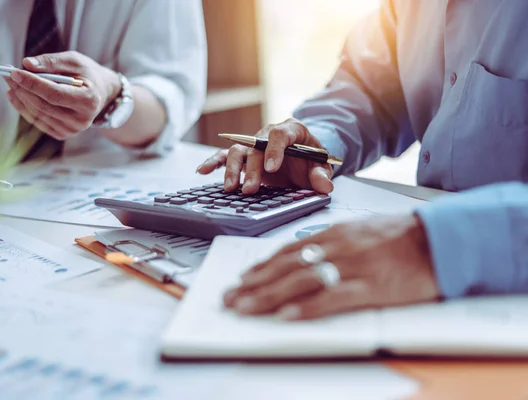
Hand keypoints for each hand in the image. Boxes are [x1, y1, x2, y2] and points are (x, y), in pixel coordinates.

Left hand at [4, 51, 120, 139]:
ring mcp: (72, 130)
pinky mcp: (63, 134)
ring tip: (10, 83)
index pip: (55, 94)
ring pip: (38, 114)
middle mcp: (82, 120)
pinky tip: (16, 95)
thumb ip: (52, 61)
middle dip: (22, 89)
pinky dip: (23, 108)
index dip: (33, 83)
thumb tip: (26, 64)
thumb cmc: (87, 74)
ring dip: (20, 97)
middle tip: (7, 74)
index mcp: (88, 100)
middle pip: (44, 105)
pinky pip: (38, 121)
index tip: (14, 72)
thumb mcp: (74, 61)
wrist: (101, 94)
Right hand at [196, 118, 333, 194]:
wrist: (303, 157)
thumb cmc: (310, 158)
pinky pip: (225, 156)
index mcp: (291, 130)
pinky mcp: (243, 155)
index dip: (274, 150)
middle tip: (250, 189)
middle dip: (252, 169)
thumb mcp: (321, 165)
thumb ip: (321, 174)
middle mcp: (267, 135)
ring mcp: (253, 145)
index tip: (272, 168)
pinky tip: (202, 171)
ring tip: (230, 188)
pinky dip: (213, 162)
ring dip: (232, 170)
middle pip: (255, 147)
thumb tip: (324, 186)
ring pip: (238, 152)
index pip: (280, 135)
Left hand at [224, 214, 439, 320]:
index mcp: (334, 233)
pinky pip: (332, 298)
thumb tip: (308, 254)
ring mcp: (352, 266)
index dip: (263, 266)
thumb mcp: (361, 230)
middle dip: (254, 284)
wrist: (439, 238)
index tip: (243, 278)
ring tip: (244, 308)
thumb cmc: (401, 236)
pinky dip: (306, 308)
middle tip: (230, 298)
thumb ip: (333, 241)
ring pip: (300, 281)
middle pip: (286, 266)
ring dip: (268, 296)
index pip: (288, 250)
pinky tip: (286, 316)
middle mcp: (336, 246)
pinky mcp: (370, 287)